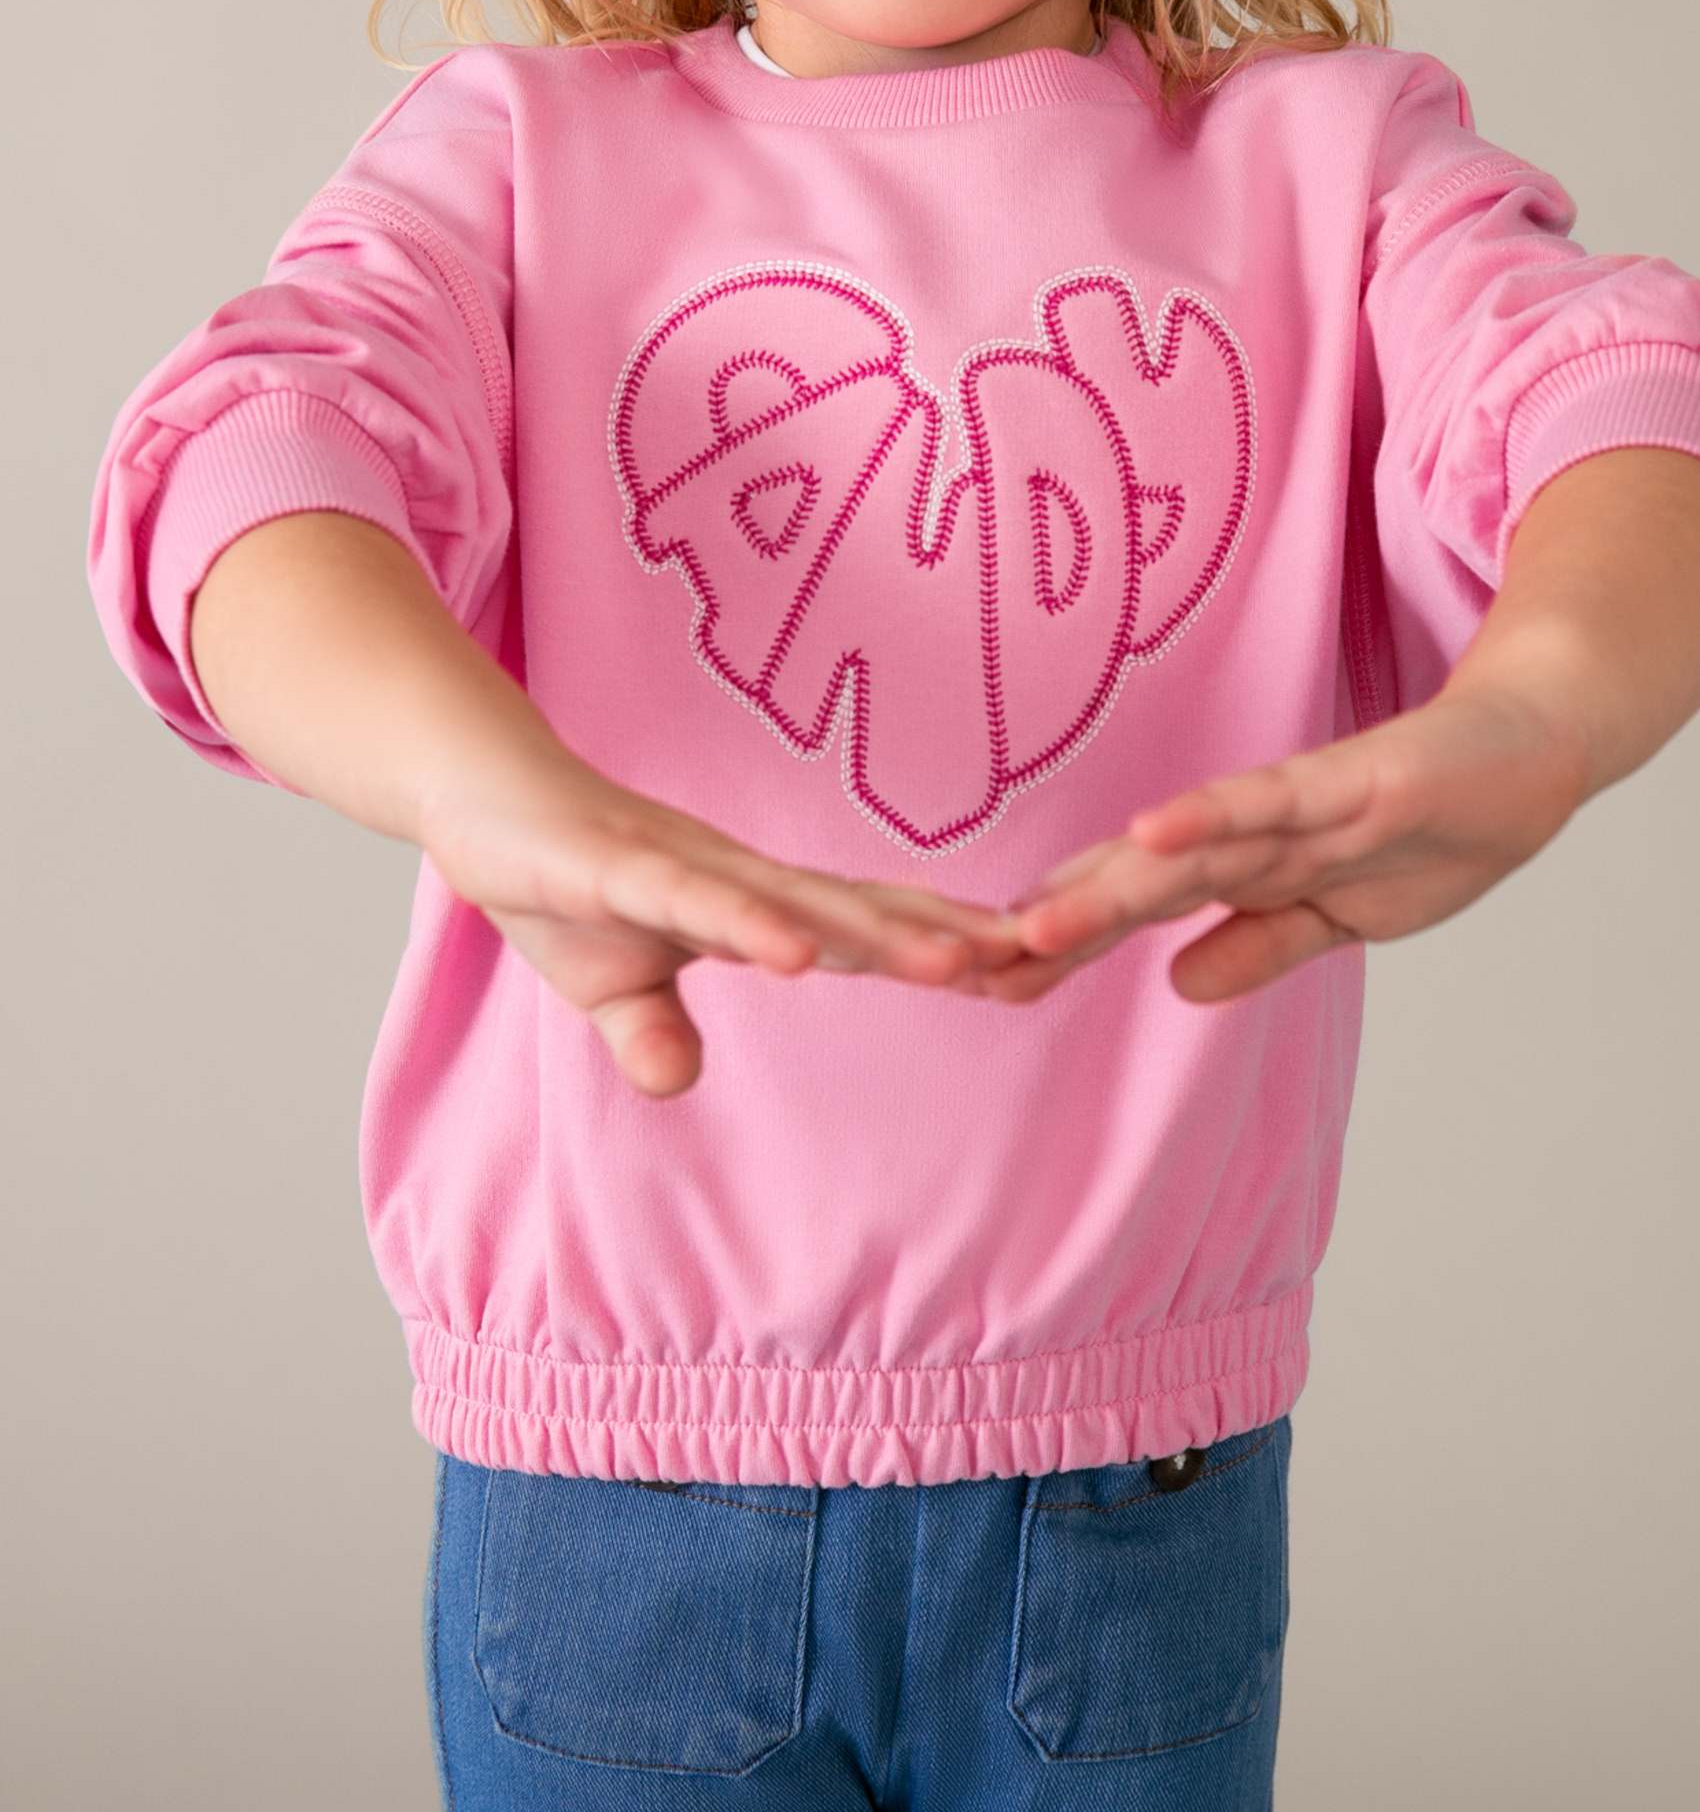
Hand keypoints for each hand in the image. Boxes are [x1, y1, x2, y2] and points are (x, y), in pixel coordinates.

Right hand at [418, 747, 1024, 1097]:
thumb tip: (681, 1081)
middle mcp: (736, 877)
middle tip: (1040, 955)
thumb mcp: (605, 988)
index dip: (940, 943)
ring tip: (952, 961)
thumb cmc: (556, 885)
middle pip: (860, 911)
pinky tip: (795, 953)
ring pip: (796, 903)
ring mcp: (682, 866)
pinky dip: (748, 924)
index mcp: (749, 903)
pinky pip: (694, 900)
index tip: (1025, 964)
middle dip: (947, 935)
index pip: (863, 926)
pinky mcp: (618, 866)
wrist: (477, 799)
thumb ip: (654, 1032)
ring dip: (876, 932)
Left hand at [978, 689, 1593, 1006]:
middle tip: (960, 969)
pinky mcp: (1355, 782)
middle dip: (1056, 930)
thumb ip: (1262, 943)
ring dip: (1111, 890)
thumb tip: (1176, 983)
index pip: (1134, 912)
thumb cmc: (1439, 824)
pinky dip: (1214, 819)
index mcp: (1248, 869)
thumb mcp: (1346, 916)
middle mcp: (1254, 835)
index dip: (1062, 946)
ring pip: (1190, 856)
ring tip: (1032, 928)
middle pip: (1137, 888)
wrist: (1538, 745)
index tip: (975, 983)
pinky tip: (1152, 835)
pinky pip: (1274, 804)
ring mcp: (1300, 807)